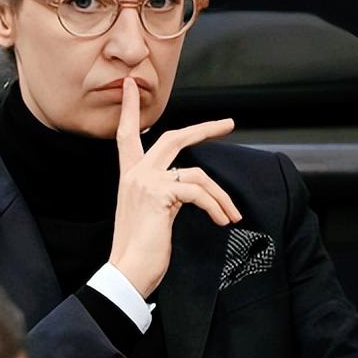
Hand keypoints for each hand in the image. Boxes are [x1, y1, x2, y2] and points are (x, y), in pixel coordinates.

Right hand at [109, 77, 240, 297]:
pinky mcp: (159, 195)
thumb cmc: (141, 250)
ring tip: (230, 215)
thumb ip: (166, 193)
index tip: (131, 85)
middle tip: (228, 124)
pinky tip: (222, 221)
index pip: (127, 135)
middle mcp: (135, 174)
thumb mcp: (152, 214)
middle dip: (203, 128)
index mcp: (130, 177)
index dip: (130, 108)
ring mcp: (146, 182)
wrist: (128, 272)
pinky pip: (199, 192)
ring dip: (220, 196)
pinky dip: (217, 207)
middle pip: (171, 138)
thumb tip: (190, 187)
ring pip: (197, 173)